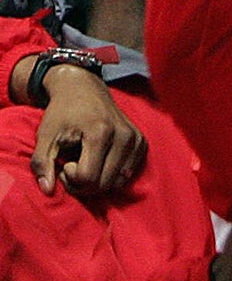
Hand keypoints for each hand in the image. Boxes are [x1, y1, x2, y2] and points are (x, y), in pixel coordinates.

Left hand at [32, 66, 144, 195]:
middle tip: (72, 165)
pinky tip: (100, 159)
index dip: (69, 178)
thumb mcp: (45, 136)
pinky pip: (127, 175)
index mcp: (100, 133)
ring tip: (86, 162)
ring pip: (117, 183)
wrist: (84, 89)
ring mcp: (136, 139)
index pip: (88, 178)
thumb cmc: (62, 113)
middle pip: (103, 185)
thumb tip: (47, 191)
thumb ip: (41, 164)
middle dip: (83, 183)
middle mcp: (124, 136)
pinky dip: (111, 174)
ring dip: (98, 180)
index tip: (63, 162)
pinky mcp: (142, 142)